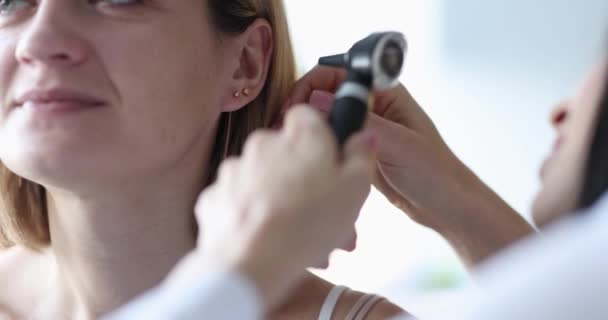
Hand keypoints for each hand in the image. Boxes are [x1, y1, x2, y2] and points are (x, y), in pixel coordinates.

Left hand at [168, 106, 376, 309]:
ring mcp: (235, 170)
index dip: (322, 137)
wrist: (249, 263)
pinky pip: (240, 202)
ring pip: (264, 181)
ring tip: (300, 239)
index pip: (308, 116)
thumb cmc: (307, 225)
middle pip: (287, 154)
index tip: (331, 161)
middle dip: (305, 181)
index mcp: (300, 135)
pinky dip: (253, 216)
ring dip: (282, 202)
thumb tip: (363, 137)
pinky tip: (267, 240)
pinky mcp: (215, 197)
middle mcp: (263, 143)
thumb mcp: (354, 190)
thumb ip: (361, 156)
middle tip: (323, 215)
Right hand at [283, 66, 532, 265]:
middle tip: (286, 130)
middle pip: (324, 94)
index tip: (294, 108)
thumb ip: (362, 121)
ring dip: (308, 131)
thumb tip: (319, 100)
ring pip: (324, 120)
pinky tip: (307, 160)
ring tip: (292, 147)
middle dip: (303, 109)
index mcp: (385, 94)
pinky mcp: (357, 150)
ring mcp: (363, 129)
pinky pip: (330, 141)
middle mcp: (372, 107)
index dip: (310, 86)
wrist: (444, 207)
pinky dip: (316, 148)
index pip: (336, 74)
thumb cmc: (435, 173)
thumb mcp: (399, 145)